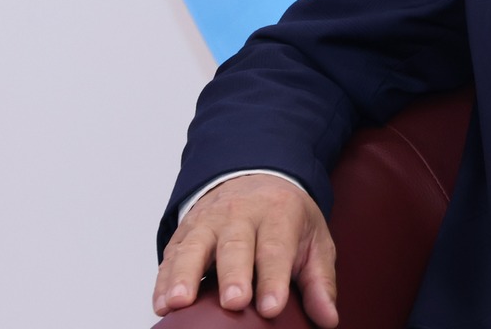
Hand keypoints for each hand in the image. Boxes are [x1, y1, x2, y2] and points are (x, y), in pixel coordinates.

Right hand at [153, 173, 337, 324]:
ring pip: (195, 247)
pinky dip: (164, 279)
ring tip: (180, 302)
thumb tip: (328, 319)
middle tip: (234, 302)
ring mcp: (208, 221)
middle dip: (233, 274)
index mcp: (279, 213)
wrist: (256, 176)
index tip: (273, 307)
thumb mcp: (314, 241)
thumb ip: (320, 282)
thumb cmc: (286, 218)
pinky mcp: (184, 232)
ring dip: (186, 275)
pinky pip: (172, 255)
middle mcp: (241, 213)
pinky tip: (161, 304)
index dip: (274, 278)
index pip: (276, 248)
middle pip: (235, 245)